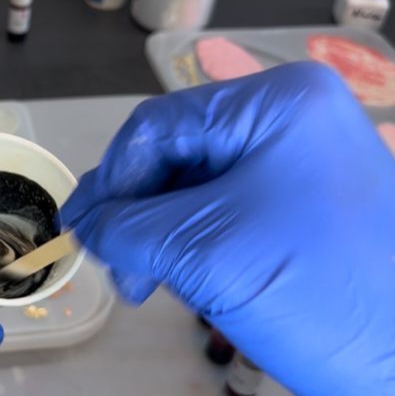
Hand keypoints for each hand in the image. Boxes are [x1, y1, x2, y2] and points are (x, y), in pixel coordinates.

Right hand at [62, 62, 394, 395]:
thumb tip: (87, 225)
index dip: (112, 177)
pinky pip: (222, 212)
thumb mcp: (202, 251)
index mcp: (278, 103)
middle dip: (136, 212)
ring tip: (142, 282)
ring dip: (157, 233)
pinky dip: (188, 243)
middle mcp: (291, 118)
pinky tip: (173, 275)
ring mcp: (298, 161)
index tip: (82, 227)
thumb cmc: (312, 293)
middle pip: (177, 155)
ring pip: (194, 188)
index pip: (160, 125)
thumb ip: (126, 228)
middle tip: (110, 262)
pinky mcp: (299, 205)